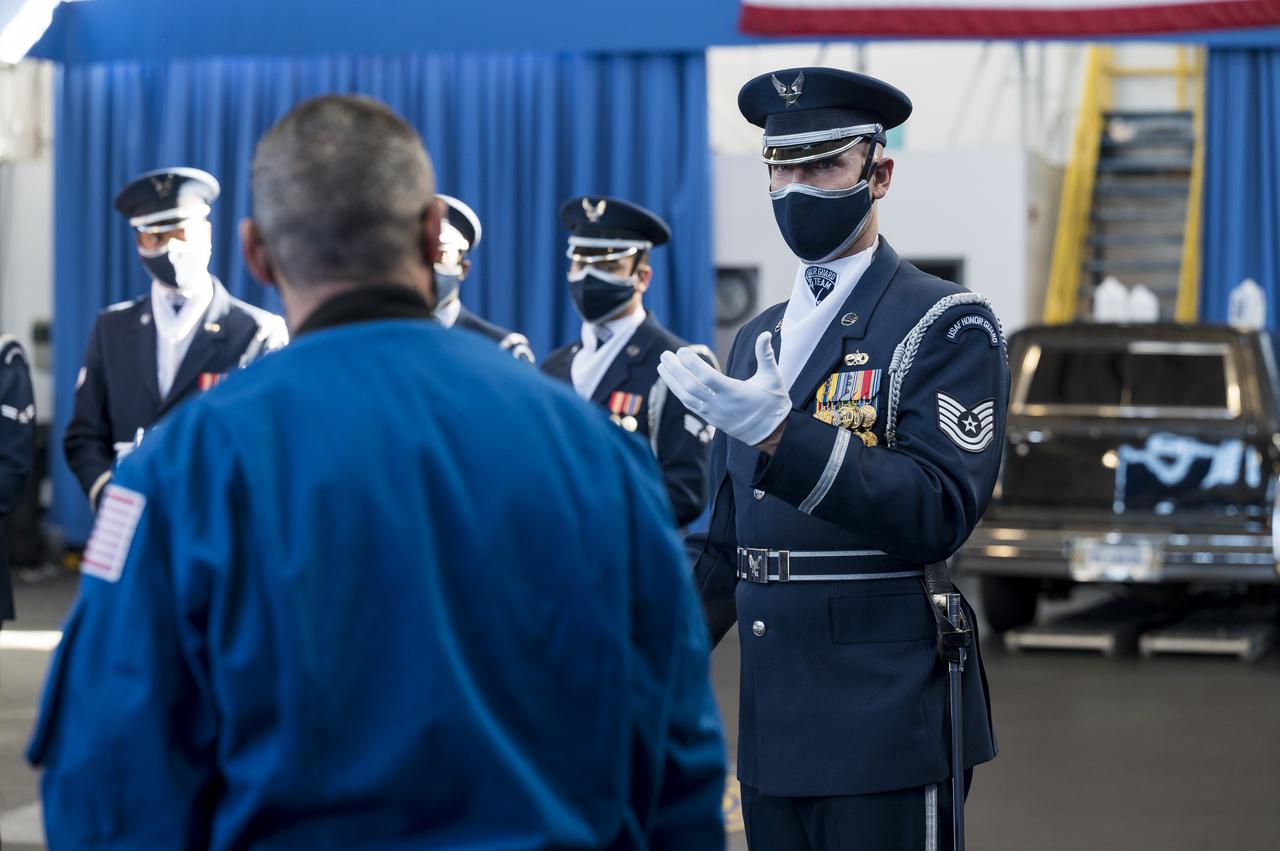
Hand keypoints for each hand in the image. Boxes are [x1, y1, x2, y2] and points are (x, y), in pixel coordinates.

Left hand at [658, 332, 790, 446]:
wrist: (771, 433)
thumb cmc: (772, 403)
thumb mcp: (772, 378)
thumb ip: (766, 355)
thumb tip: (765, 334)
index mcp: (734, 393)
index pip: (707, 378)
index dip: (692, 364)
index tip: (681, 351)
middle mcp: (720, 405)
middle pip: (691, 387)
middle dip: (675, 370)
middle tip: (665, 355)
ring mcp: (713, 414)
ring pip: (687, 397)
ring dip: (672, 381)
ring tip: (662, 365)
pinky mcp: (710, 419)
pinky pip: (690, 405)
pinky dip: (678, 392)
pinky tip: (671, 381)